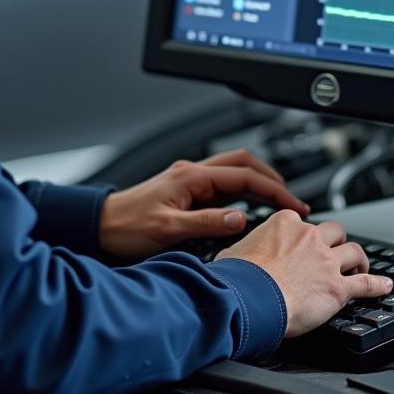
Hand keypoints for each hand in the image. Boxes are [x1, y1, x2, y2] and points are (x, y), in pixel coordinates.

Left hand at [99, 149, 308, 258]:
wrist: (100, 226)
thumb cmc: (126, 226)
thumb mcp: (169, 230)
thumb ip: (206, 223)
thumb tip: (240, 219)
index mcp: (192, 177)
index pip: (243, 176)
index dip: (273, 189)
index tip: (293, 204)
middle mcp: (192, 173)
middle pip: (244, 164)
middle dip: (272, 179)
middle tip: (292, 200)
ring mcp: (189, 180)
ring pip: (234, 170)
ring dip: (258, 182)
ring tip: (277, 203)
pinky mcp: (185, 190)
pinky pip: (222, 184)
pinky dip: (242, 192)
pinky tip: (248, 208)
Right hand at [215, 210, 392, 337]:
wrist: (250, 298)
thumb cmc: (238, 278)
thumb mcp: (233, 253)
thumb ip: (243, 249)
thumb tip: (234, 257)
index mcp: (284, 223)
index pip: (301, 222)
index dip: (303, 236)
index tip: (302, 245)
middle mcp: (309, 237)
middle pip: (334, 232)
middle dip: (336, 242)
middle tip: (335, 253)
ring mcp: (326, 261)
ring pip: (354, 252)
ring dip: (358, 260)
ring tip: (360, 267)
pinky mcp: (337, 287)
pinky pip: (366, 283)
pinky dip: (378, 284)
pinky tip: (385, 286)